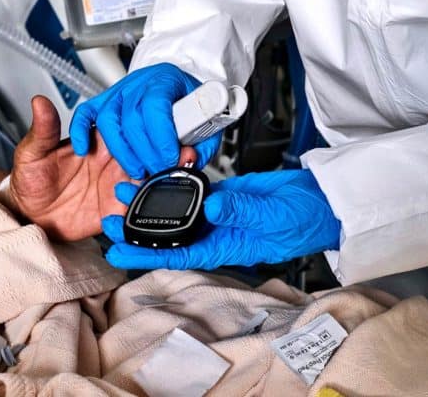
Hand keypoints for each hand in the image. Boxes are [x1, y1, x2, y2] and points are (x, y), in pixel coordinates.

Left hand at [9, 96, 197, 241]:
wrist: (31, 216)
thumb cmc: (31, 181)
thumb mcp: (31, 154)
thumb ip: (41, 131)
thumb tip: (39, 102)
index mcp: (97, 139)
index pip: (124, 125)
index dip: (135, 127)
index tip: (140, 133)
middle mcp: (114, 158)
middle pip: (145, 148)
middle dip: (157, 150)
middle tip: (162, 154)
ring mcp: (119, 182)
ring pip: (150, 173)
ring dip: (161, 173)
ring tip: (164, 176)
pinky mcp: (119, 206)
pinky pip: (141, 202)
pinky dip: (149, 201)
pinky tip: (149, 200)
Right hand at [69, 63, 221, 178]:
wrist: (181, 90)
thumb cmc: (192, 106)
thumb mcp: (207, 123)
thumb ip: (200, 146)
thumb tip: (186, 162)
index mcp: (165, 80)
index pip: (156, 106)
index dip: (162, 138)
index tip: (171, 159)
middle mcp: (139, 84)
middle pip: (131, 118)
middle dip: (146, 153)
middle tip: (158, 171)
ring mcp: (118, 92)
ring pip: (108, 121)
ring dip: (122, 152)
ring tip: (138, 170)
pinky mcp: (104, 102)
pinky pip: (85, 114)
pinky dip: (81, 132)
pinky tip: (85, 149)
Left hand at [101, 170, 340, 269]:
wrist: (320, 200)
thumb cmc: (304, 219)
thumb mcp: (274, 217)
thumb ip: (243, 211)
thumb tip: (211, 206)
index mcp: (225, 246)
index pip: (177, 254)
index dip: (144, 254)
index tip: (116, 251)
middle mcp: (216, 231)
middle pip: (169, 233)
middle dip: (136, 227)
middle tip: (107, 216)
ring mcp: (218, 211)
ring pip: (176, 209)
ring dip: (150, 200)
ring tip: (122, 188)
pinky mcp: (224, 192)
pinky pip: (193, 189)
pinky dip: (173, 181)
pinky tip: (153, 171)